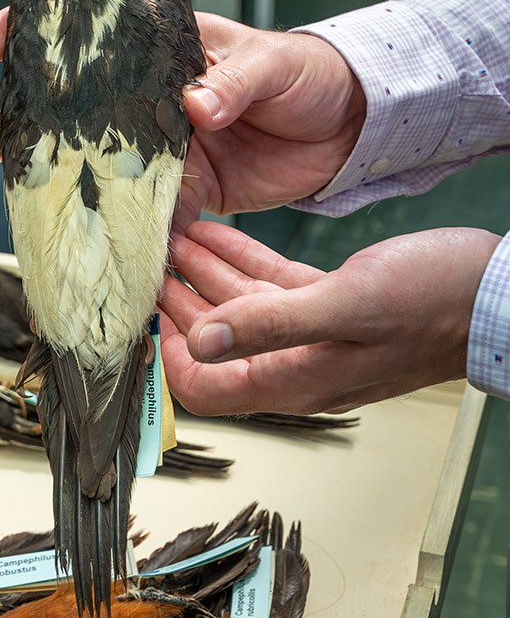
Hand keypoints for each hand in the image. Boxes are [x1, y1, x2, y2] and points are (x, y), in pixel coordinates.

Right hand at [0, 9, 366, 205]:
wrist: (350, 126)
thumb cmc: (310, 72)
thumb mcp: (273, 63)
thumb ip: (235, 82)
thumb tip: (198, 106)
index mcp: (166, 51)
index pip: (92, 35)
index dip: (34, 35)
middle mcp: (155, 100)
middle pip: (82, 111)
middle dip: (38, 127)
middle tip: (4, 146)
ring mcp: (170, 147)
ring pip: (108, 167)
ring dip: (78, 187)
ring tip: (42, 205)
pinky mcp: (192, 190)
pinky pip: (152, 214)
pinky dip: (132, 233)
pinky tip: (109, 247)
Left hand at [159, 221, 500, 414]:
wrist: (495, 292)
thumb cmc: (434, 302)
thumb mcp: (347, 306)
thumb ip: (271, 325)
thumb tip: (199, 341)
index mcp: (296, 376)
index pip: (208, 385)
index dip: (169, 353)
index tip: (143, 311)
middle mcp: (298, 361)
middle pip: (216, 339)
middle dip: (178, 301)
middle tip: (146, 262)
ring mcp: (316, 332)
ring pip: (242, 305)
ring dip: (204, 272)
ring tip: (170, 237)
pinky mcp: (334, 302)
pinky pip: (273, 285)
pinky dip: (241, 260)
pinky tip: (216, 233)